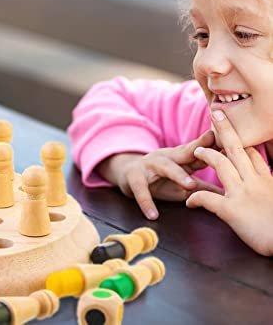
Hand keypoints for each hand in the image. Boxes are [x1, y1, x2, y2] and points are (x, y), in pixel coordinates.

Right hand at [101, 130, 221, 219]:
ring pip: (165, 166)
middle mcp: (166, 156)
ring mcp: (149, 164)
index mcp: (180, 157)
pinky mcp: (134, 177)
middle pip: (184, 152)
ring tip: (190, 186)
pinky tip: (152, 215)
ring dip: (178, 175)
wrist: (127, 173)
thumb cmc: (160, 178)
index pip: (200, 150)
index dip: (214, 147)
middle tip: (216, 156)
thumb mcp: (181, 180)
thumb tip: (229, 194)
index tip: (231, 143)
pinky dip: (146, 202)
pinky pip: (141, 189)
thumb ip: (203, 186)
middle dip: (199, 151)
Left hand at [187, 110, 272, 255]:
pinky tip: (189, 201)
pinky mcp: (232, 210)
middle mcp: (254, 182)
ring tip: (196, 151)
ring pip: (221, 165)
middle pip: (237, 149)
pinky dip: (196, 198)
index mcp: (267, 181)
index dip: (242, 141)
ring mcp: (242, 194)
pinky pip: (208, 199)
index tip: (233, 129)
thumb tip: (265, 182)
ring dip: (208, 155)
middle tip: (215, 113)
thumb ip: (269, 187)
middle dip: (225, 129)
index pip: (252, 155)